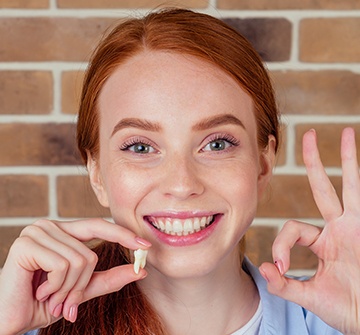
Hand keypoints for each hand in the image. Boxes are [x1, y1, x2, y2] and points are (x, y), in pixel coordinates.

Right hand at [0, 218, 150, 333]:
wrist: (10, 319)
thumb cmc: (43, 302)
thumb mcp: (82, 289)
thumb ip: (109, 278)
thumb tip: (141, 270)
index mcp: (63, 232)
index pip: (98, 225)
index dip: (122, 234)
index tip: (145, 245)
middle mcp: (50, 226)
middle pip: (90, 252)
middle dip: (82, 285)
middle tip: (67, 302)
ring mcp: (37, 232)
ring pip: (80, 260)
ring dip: (68, 289)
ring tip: (50, 297)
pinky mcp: (26, 244)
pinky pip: (63, 265)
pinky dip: (57, 287)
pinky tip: (39, 291)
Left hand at [259, 127, 359, 333]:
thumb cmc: (347, 309)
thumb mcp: (310, 296)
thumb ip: (286, 284)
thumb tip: (264, 268)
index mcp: (323, 241)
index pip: (293, 228)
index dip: (280, 244)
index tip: (280, 267)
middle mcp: (339, 227)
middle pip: (322, 187)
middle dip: (313, 162)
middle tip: (307, 135)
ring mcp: (356, 226)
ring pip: (349, 185)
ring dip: (347, 159)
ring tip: (344, 132)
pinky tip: (359, 152)